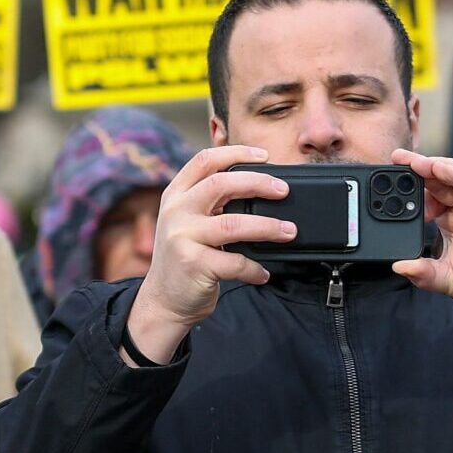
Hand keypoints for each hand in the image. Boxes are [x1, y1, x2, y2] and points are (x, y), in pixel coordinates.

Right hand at [124, 146, 292, 361]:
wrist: (164, 299)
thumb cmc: (185, 257)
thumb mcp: (188, 221)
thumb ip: (210, 202)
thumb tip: (259, 187)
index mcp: (176, 195)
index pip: (205, 161)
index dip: (236, 152)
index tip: (264, 156)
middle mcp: (176, 211)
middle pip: (221, 184)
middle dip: (258, 183)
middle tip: (284, 191)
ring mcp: (182, 237)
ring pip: (233, 224)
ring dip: (267, 226)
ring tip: (288, 231)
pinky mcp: (193, 264)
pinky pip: (235, 261)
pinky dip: (254, 268)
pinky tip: (262, 272)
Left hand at [387, 150, 452, 322]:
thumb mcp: (448, 280)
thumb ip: (424, 273)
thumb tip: (398, 266)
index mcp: (450, 221)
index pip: (426, 197)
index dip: (407, 189)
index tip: (384, 184)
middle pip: (438, 181)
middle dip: (416, 169)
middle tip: (395, 159)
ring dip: (435, 167)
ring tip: (413, 161)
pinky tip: (441, 169)